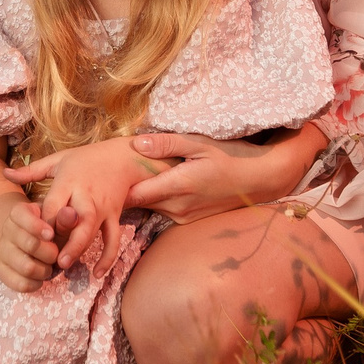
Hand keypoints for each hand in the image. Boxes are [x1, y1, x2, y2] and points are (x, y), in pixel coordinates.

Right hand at [0, 197, 60, 292]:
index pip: (21, 216)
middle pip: (30, 245)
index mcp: (18, 213)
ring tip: (49, 267)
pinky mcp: (2, 270)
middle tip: (56, 254)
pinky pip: (18, 283)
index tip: (51, 235)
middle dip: (51, 253)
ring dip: (45, 270)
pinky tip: (40, 278)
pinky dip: (35, 284)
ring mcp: (2, 251)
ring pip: (26, 267)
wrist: (32, 241)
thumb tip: (70, 215)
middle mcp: (7, 230)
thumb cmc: (49, 229)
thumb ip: (65, 219)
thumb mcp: (58, 220)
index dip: (37, 227)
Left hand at [2, 139, 169, 266]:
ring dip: (80, 247)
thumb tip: (4, 173)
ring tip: (65, 265)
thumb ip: (31, 171)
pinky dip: (108, 257)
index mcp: (69, 181)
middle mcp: (86, 195)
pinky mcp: (114, 216)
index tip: (34, 235)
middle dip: (65, 236)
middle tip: (52, 256)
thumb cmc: (85, 159)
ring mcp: (102, 207)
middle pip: (77, 218)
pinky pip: (113, 239)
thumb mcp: (57, 161)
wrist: (121, 158)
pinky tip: (97, 274)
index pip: (55, 202)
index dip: (45, 219)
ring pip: (93, 229)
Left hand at [124, 125, 324, 220]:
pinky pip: (161, 211)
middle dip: (122, 189)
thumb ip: (167, 144)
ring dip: (138, 194)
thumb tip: (136, 143)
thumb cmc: (231, 156)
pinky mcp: (187, 221)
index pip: (133, 194)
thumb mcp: (200, 143)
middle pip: (137, 202)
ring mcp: (182, 217)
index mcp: (178, 187)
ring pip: (148, 207)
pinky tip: (150, 184)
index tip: (103, 172)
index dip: (115, 185)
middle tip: (107, 171)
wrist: (260, 180)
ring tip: (124, 176)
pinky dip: (153, 199)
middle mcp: (177, 208)